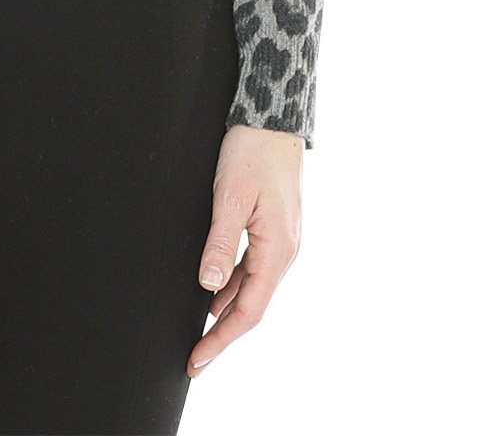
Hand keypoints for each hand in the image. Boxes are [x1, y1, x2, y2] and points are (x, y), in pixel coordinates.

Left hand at [187, 124, 303, 377]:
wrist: (272, 118)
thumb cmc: (251, 152)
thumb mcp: (229, 197)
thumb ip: (220, 244)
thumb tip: (208, 288)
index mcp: (277, 250)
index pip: (248, 312)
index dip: (221, 339)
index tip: (196, 360)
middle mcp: (285, 251)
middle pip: (252, 306)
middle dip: (223, 334)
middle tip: (194, 357)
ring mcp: (282, 240)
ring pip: (253, 289)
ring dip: (228, 312)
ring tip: (200, 333)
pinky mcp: (274, 228)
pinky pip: (254, 268)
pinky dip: (234, 285)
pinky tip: (215, 291)